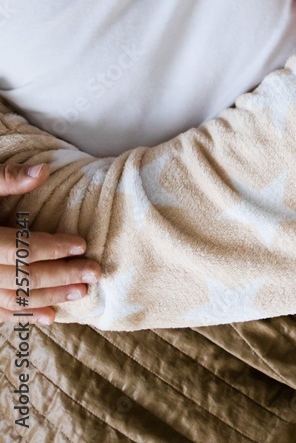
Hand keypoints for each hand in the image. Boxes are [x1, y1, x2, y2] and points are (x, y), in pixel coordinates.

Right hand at [0, 163, 100, 324]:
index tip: (81, 244)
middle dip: (60, 276)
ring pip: (12, 300)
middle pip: (21, 277)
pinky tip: (50, 317)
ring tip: (81, 294)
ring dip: (49, 298)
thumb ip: (6, 179)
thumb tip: (43, 170)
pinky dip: (23, 317)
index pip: (18, 249)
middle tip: (94, 273)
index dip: (51, 248)